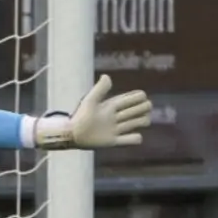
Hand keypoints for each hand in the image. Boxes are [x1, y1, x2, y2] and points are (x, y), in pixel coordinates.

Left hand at [35, 75, 152, 149]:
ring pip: (136, 123)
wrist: (72, 134)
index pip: (130, 99)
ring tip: (144, 120)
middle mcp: (115, 117)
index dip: (138, 96)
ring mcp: (114, 129)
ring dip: (142, 121)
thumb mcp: (90, 100)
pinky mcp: (112, 141)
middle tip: (145, 108)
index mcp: (111, 106)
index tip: (142, 95)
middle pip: (136, 110)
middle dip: (143, 108)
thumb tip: (107, 76)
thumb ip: (100, 89)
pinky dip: (135, 139)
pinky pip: (129, 140)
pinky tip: (136, 136)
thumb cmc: (80, 116)